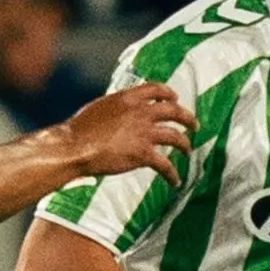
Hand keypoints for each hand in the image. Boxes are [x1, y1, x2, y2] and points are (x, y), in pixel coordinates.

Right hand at [60, 84, 194, 187]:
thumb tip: (119, 112)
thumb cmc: (79, 130)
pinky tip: (175, 181)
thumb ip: (116, 108)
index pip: (156, 89)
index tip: (175, 98)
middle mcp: (141, 112)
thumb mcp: (100, 108)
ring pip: (176, 137)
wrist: (75, 146)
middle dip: (187, 118)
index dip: (169, 94)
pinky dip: (172, 174)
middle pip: (174, 111)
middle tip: (194, 125)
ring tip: (188, 151)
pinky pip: (165, 165)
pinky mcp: (143, 154)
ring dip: (185, 145)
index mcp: (129, 97)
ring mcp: (144, 133)